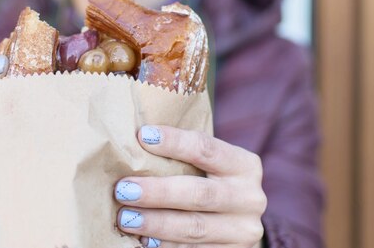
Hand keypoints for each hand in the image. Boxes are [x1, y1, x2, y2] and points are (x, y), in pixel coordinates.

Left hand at [114, 125, 265, 247]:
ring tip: (125, 218)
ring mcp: (243, 231)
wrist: (233, 222)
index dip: (174, 142)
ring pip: (194, 228)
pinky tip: (141, 240)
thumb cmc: (209, 182)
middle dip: (158, 191)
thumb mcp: (208, 166)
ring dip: (155, 223)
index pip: (207, 149)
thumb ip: (183, 156)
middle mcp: (250, 198)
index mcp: (245, 166)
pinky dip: (164, 246)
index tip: (143, 136)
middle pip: (199, 194)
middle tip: (124, 189)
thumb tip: (137, 140)